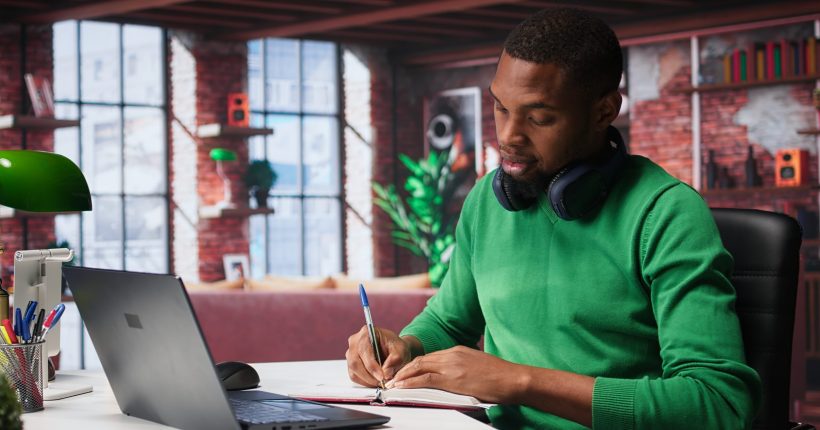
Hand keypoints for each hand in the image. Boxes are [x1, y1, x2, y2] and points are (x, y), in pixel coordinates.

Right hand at [345, 326, 411, 386]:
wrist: (394, 350)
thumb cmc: (396, 347)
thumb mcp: (401, 351)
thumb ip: (395, 361)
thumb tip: (386, 374)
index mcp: (366, 332)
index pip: (364, 350)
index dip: (372, 366)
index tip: (382, 377)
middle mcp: (354, 341)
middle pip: (355, 362)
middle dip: (369, 376)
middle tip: (382, 383)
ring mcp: (350, 353)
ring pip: (353, 371)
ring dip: (367, 380)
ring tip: (381, 382)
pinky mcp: (351, 364)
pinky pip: (354, 376)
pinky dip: (365, 382)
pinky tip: (375, 381)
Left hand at [387, 346, 522, 403]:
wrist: (512, 379)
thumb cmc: (500, 375)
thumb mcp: (478, 364)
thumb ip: (462, 365)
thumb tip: (454, 374)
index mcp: (458, 350)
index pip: (430, 357)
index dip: (415, 365)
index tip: (406, 372)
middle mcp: (452, 355)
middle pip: (421, 360)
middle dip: (404, 369)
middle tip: (393, 377)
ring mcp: (452, 365)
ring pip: (419, 367)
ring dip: (403, 375)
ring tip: (393, 383)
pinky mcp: (453, 379)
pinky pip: (425, 379)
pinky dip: (410, 382)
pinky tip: (402, 386)